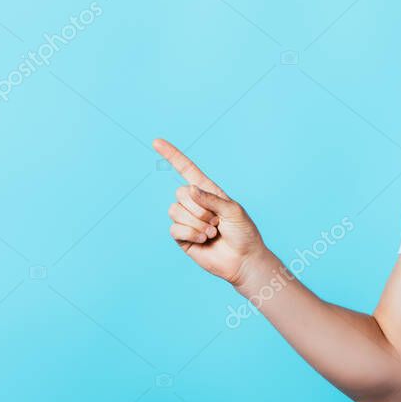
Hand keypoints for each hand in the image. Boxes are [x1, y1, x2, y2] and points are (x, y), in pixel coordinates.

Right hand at [153, 138, 267, 285]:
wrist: (242, 259)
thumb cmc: (243, 233)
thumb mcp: (233, 210)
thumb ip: (211, 199)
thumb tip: (189, 189)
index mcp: (209, 191)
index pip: (187, 170)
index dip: (173, 156)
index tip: (157, 141)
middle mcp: (195, 203)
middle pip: (180, 193)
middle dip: (200, 208)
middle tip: (217, 221)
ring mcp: (187, 220)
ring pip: (176, 211)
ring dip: (197, 223)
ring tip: (213, 232)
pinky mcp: (182, 237)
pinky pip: (175, 228)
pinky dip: (191, 234)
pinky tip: (203, 240)